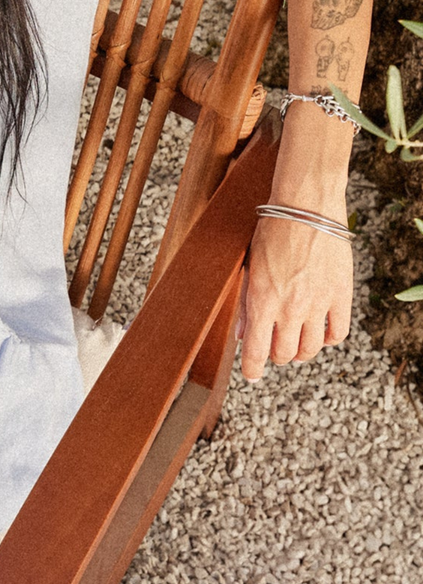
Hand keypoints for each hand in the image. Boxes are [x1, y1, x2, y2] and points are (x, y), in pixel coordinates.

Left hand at [235, 215, 352, 380]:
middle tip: (273, 346)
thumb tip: (243, 337)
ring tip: (296, 341)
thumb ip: (246, 304)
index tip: (251, 376)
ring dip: (300, 351)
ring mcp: (318, 304)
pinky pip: (338, 333)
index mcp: (262, 302)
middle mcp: (290, 308)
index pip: (256, 353)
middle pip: (284, 355)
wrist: (305, 206)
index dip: (252, 370)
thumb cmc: (271, 232)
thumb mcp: (249, 266)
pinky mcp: (341, 296)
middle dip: (275, 356)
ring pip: (310, 349)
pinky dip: (329, 339)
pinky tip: (321, 331)